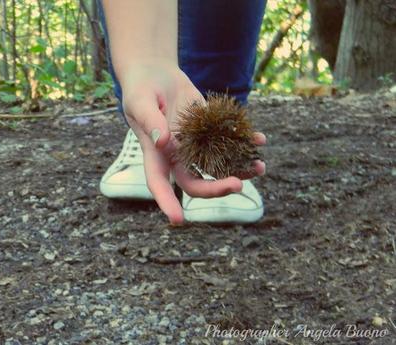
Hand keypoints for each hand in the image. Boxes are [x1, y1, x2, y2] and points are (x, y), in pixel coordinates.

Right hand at [119, 60, 265, 223]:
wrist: (157, 74)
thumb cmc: (141, 89)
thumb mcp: (140, 101)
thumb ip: (150, 121)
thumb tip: (163, 142)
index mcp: (156, 154)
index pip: (159, 183)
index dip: (166, 202)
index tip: (177, 220)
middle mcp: (177, 156)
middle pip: (195, 183)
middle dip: (215, 189)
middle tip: (237, 185)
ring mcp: (195, 145)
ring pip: (216, 168)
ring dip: (238, 171)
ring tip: (259, 167)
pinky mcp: (209, 130)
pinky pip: (228, 142)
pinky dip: (245, 142)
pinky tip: (259, 139)